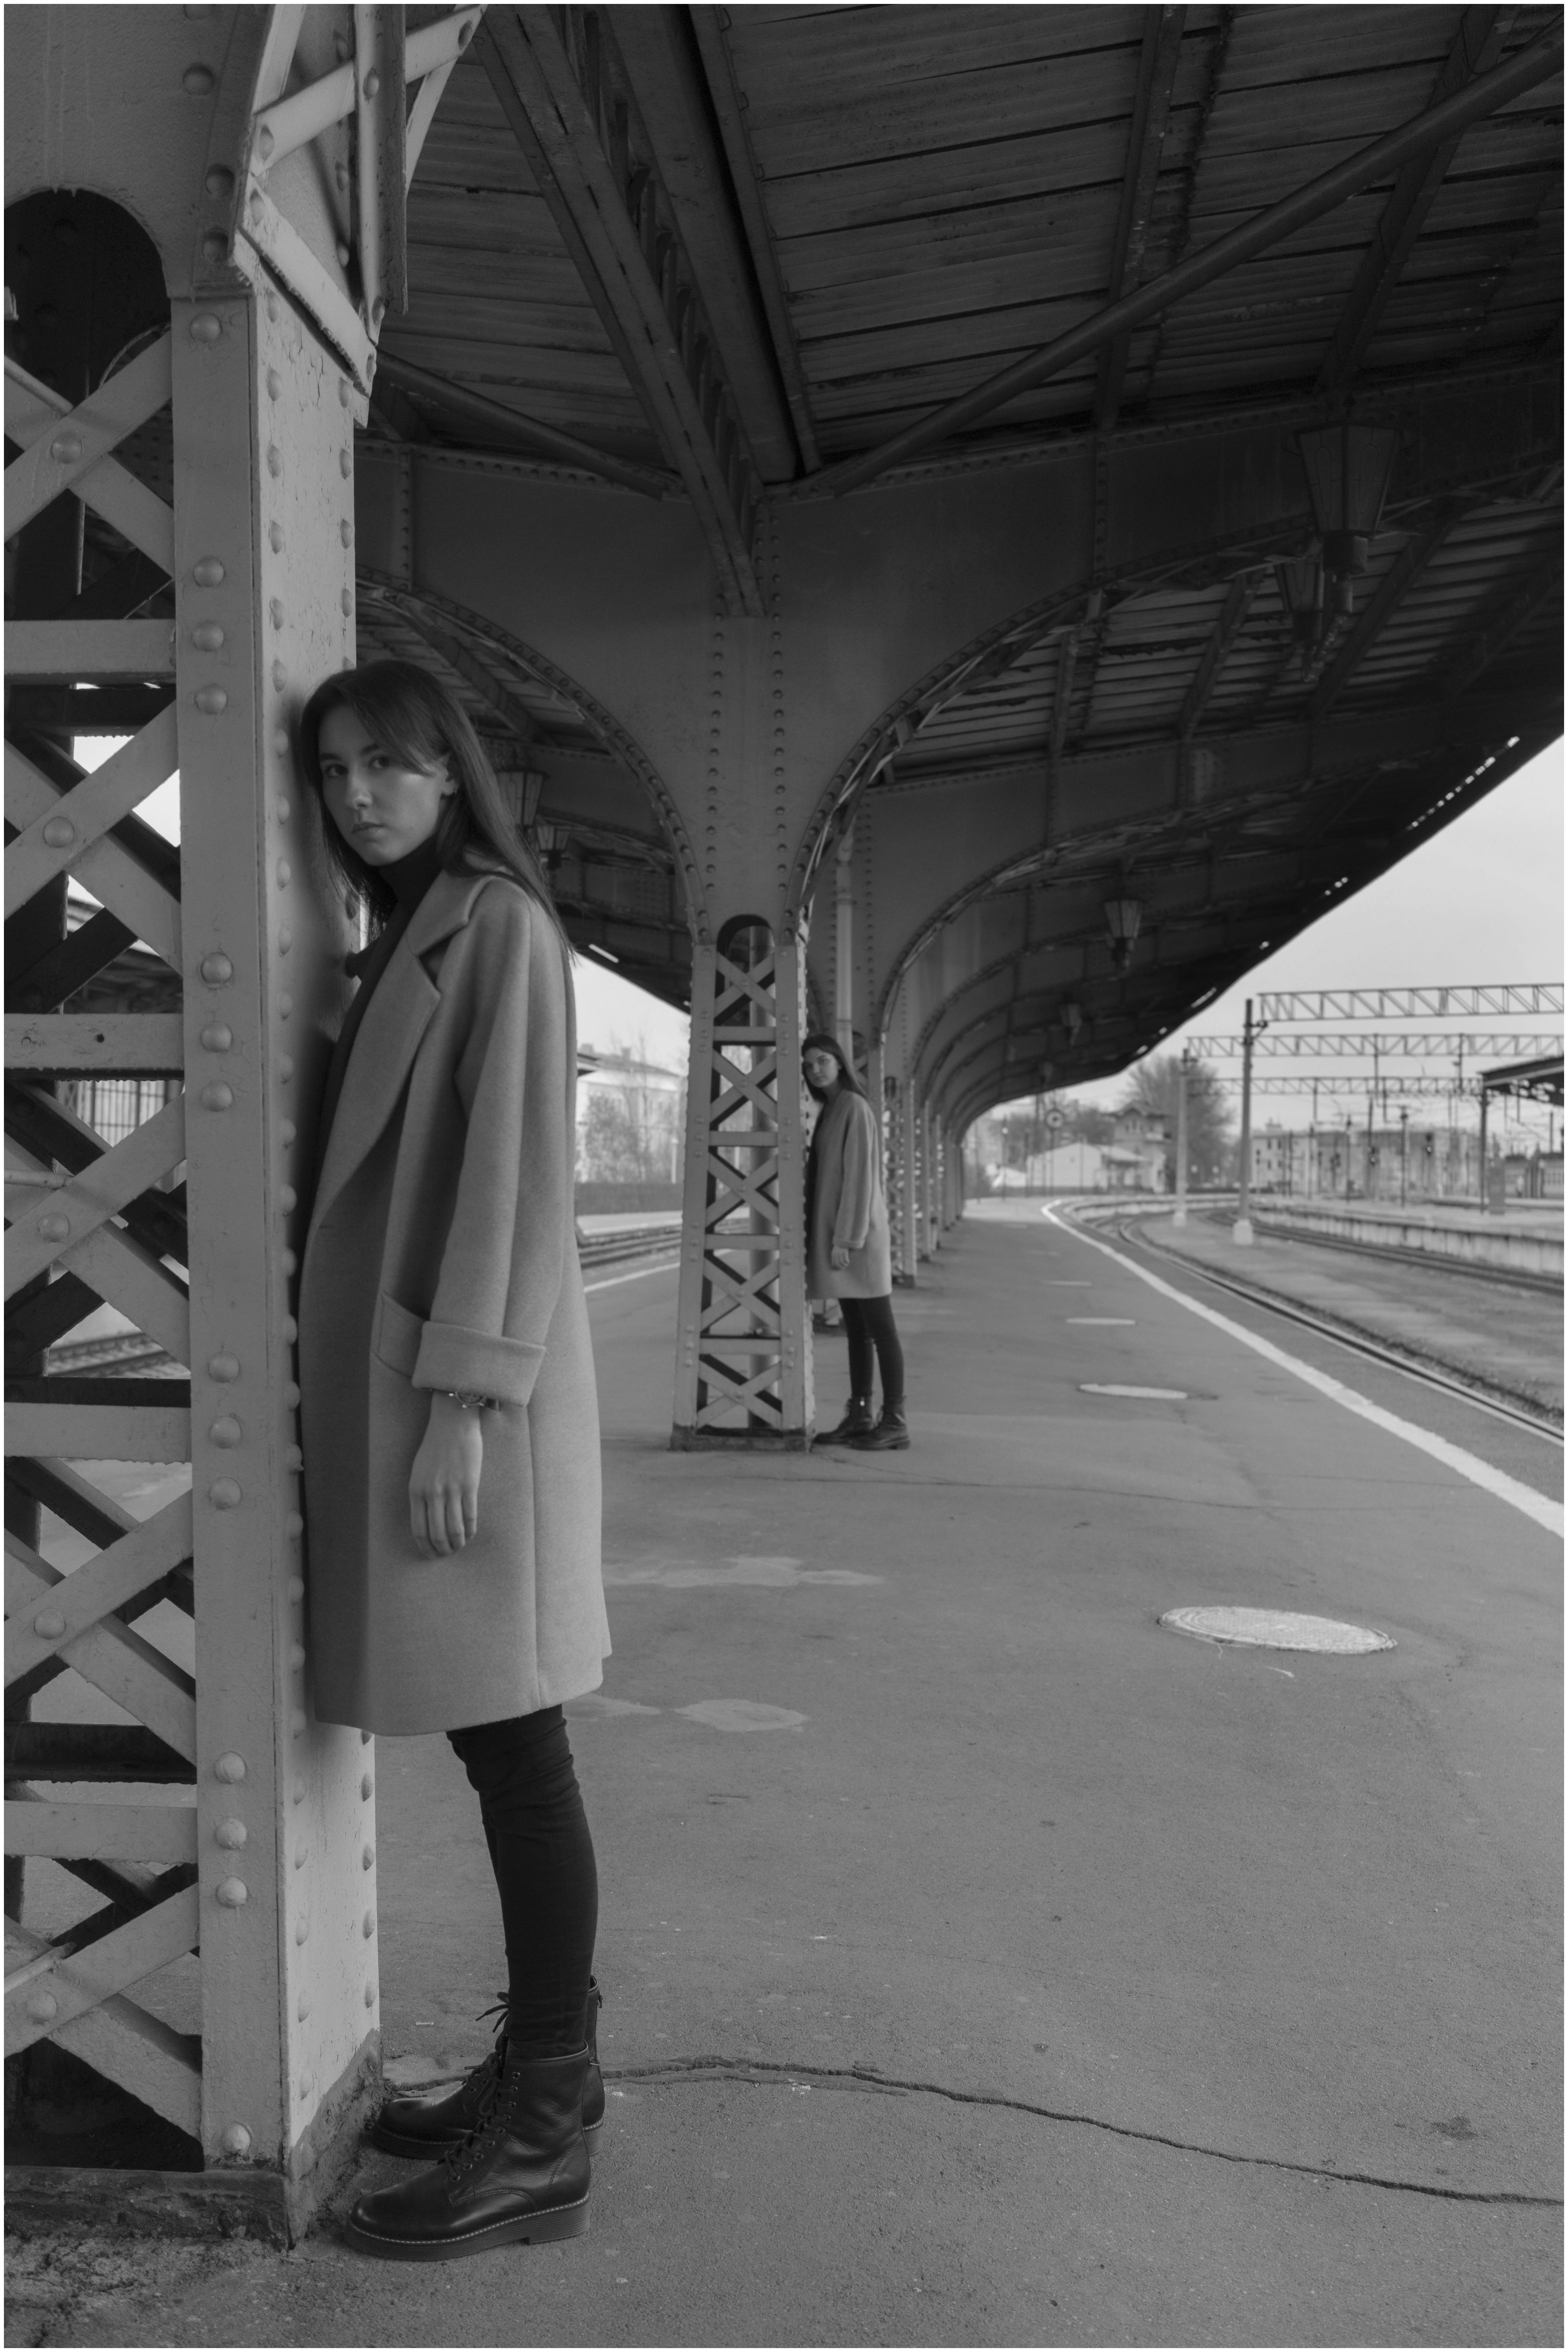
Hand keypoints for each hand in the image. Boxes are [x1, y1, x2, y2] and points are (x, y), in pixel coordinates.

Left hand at [410, 1394, 482, 1557]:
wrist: (453, 1424)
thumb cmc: (435, 1447)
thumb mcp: (418, 1471)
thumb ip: (421, 1494)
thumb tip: (427, 1519)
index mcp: (416, 1491)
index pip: (419, 1529)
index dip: (425, 1546)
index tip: (431, 1554)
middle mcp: (432, 1493)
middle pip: (436, 1533)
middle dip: (442, 1549)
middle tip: (447, 1554)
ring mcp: (451, 1490)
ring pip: (454, 1528)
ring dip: (457, 1543)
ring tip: (460, 1547)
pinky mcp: (469, 1485)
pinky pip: (470, 1515)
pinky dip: (471, 1530)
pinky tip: (471, 1534)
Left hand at [830, 1244, 850, 1270]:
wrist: (842, 1240)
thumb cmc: (839, 1247)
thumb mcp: (835, 1251)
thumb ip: (835, 1257)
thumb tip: (836, 1264)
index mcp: (833, 1255)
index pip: (833, 1264)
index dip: (836, 1267)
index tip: (840, 1267)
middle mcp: (836, 1255)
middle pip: (837, 1264)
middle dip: (841, 1267)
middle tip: (843, 1267)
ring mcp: (840, 1254)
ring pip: (842, 1263)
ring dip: (845, 1265)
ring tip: (846, 1264)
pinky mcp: (844, 1252)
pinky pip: (846, 1260)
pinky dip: (847, 1262)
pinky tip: (848, 1262)